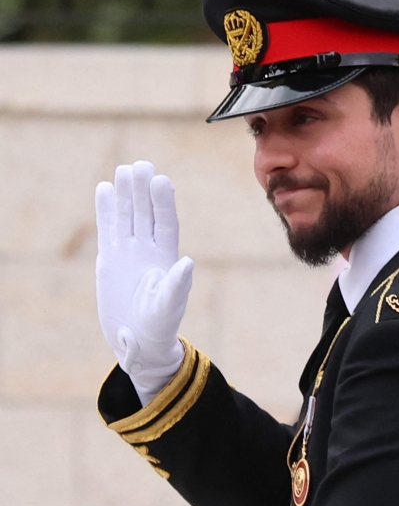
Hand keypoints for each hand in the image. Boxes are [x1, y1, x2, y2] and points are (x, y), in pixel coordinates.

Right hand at [96, 161, 193, 403]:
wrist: (139, 340)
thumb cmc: (160, 326)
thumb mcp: (168, 307)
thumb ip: (176, 286)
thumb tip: (187, 263)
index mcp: (167, 258)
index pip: (165, 223)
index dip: (164, 203)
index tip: (161, 180)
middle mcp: (149, 250)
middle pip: (146, 214)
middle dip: (144, 191)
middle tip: (141, 165)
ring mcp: (129, 252)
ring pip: (127, 217)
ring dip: (125, 194)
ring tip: (123, 169)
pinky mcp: (110, 259)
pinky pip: (108, 229)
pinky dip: (105, 210)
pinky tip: (104, 188)